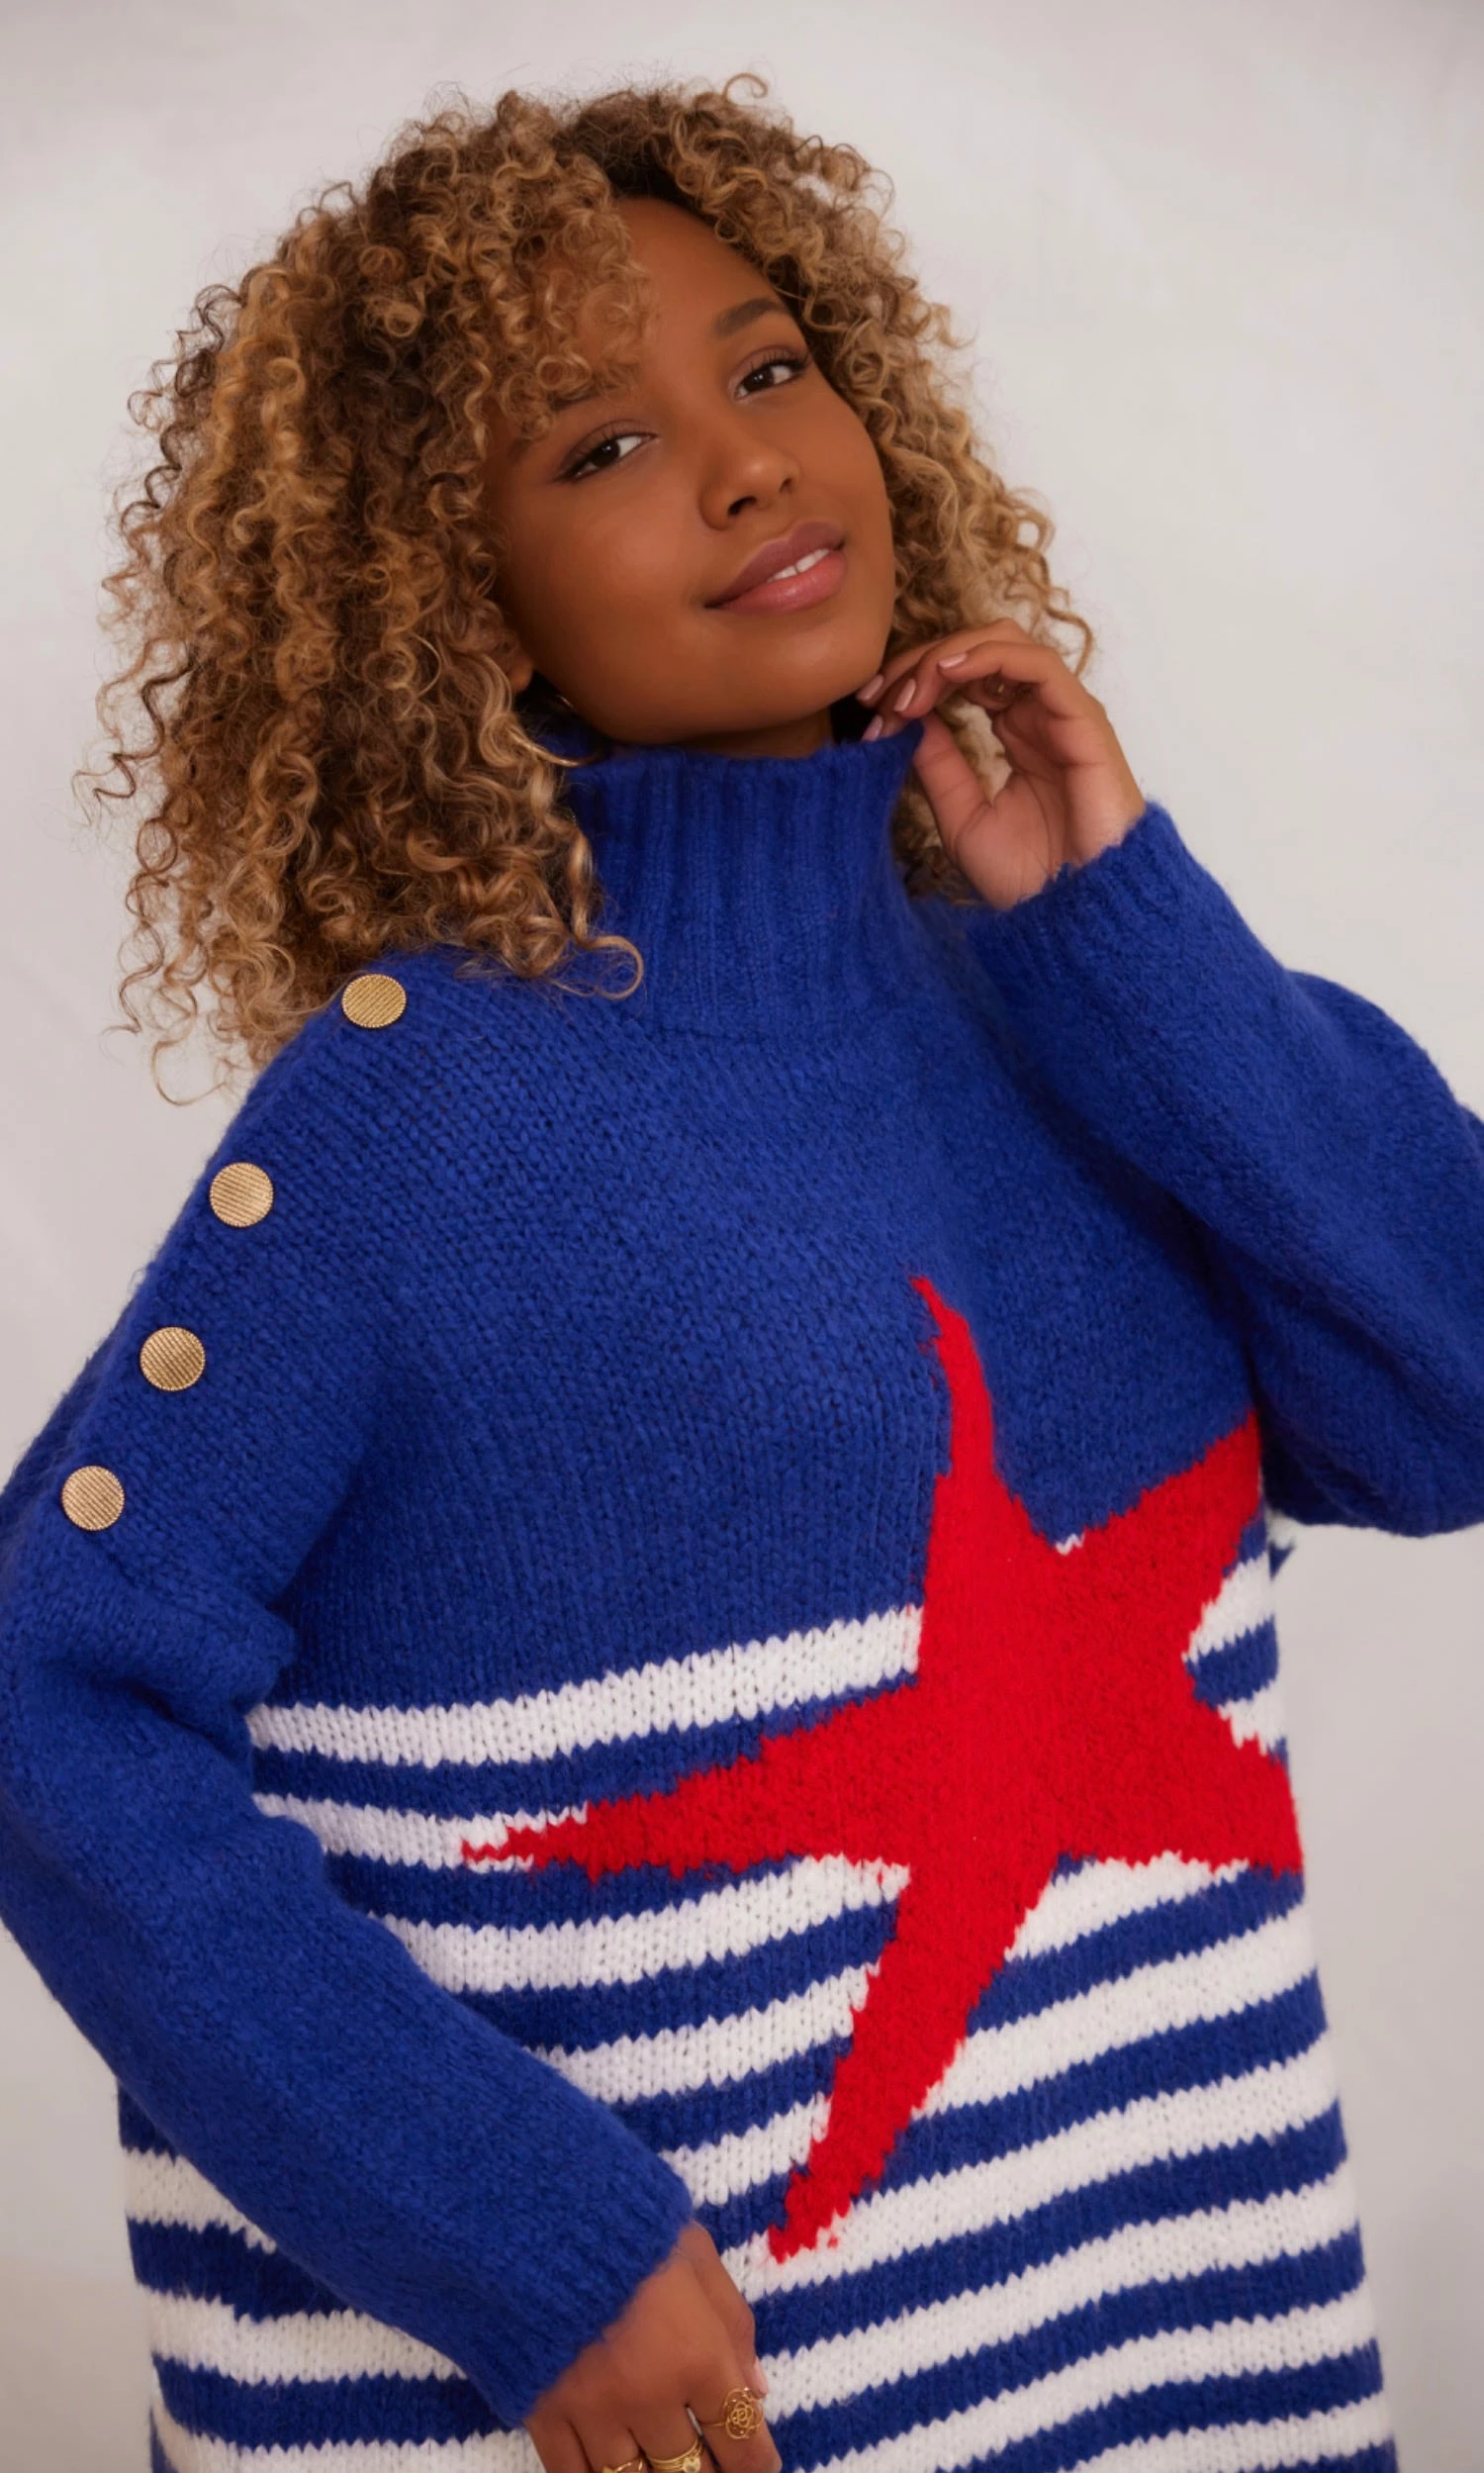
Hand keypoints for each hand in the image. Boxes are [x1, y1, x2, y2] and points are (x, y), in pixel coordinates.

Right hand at [525, 2221, 778, 2472]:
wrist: (538, 2210)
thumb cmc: (630, 2224)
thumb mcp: (697, 2254)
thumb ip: (733, 2324)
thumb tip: (757, 2389)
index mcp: (698, 2356)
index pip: (741, 2437)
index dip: (756, 2461)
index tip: (760, 2465)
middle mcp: (651, 2397)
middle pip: (690, 2470)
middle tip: (709, 2465)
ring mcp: (594, 2412)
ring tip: (661, 2467)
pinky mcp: (542, 2414)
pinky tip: (608, 2471)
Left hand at [857, 618, 1146, 910]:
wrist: (1073, 919)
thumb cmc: (1030, 881)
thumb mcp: (961, 816)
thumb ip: (937, 764)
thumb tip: (906, 716)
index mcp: (1018, 734)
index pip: (964, 675)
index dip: (913, 678)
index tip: (869, 706)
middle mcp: (1041, 716)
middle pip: (978, 649)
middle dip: (920, 661)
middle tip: (876, 693)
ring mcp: (1064, 715)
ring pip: (1005, 644)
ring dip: (947, 656)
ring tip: (907, 690)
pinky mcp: (1085, 722)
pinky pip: (1038, 665)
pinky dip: (988, 658)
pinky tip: (947, 673)